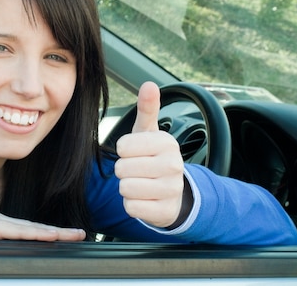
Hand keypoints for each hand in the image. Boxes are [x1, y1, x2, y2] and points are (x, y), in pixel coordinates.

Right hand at [0, 195, 85, 240]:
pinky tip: (52, 235)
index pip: (28, 230)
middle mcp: (1, 222)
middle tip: (81, 234)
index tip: (62, 237)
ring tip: (76, 235)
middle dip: (60, 232)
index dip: (46, 234)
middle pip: (37, 228)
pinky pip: (19, 231)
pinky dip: (37, 234)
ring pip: (34, 229)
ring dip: (57, 233)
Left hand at [115, 82, 184, 227]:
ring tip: (141, 184)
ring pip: (125, 188)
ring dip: (127, 188)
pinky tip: (145, 200)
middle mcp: (173, 165)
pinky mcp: (165, 212)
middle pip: (122, 169)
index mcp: (166, 142)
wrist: (175, 193)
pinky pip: (131, 207)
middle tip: (138, 171)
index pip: (122, 146)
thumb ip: (147, 109)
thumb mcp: (150, 133)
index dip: (124, 151)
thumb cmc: (154, 158)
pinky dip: (133, 205)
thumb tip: (149, 84)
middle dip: (124, 171)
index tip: (136, 153)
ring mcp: (171, 190)